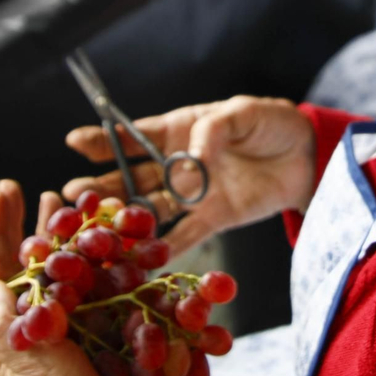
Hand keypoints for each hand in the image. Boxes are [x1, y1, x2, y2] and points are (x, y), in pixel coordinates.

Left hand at [0, 183, 128, 375]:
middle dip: (49, 225)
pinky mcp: (112, 334)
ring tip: (95, 205)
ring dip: (89, 236)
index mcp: (6, 336)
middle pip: (40, 263)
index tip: (4, 187)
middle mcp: (40, 328)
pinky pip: (117, 291)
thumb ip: (4, 320)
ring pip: (80, 271)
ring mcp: (78, 330)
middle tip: (57, 193)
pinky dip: (125, 264)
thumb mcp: (23, 362)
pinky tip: (135, 241)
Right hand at [62, 96, 315, 256]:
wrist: (306, 153)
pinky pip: (185, 234)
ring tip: (94, 228)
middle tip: (70, 195)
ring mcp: (193, 193)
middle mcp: (177, 164)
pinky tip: (140, 260)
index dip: (103, 139)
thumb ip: (212, 131)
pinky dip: (163, 248)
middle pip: (131, 176)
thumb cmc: (269, 123)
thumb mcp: (241, 114)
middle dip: (100, 185)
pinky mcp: (214, 217)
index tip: (74, 142)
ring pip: (149, 207)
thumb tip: (189, 159)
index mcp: (178, 131)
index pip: (133, 136)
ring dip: (123, 218)